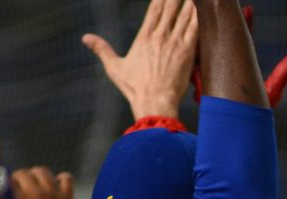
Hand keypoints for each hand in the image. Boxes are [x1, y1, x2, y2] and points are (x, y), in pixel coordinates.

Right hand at [11, 166, 80, 198]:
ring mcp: (54, 194)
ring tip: (35, 182)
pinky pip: (66, 178)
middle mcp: (37, 194)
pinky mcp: (67, 197)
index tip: (5, 189)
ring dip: (36, 174)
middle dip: (18, 177)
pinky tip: (56, 186)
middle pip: (23, 172)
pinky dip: (61, 179)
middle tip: (19, 186)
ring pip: (42, 170)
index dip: (5, 183)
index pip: (7, 180)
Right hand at [82, 0, 197, 120]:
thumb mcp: (114, 67)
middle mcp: (159, 37)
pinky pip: (194, 31)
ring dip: (189, 5)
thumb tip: (85, 38)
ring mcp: (174, 44)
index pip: (154, 10)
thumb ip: (102, 49)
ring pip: (184, 18)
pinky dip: (197, 19)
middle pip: (170, 9)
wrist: (155, 101)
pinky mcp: (186, 54)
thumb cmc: (135, 88)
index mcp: (144, 38)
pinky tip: (201, 10)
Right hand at [189, 5, 286, 108]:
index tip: (249, 9)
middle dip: (224, 24)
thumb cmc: (257, 115)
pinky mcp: (201, 88)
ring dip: (205, 36)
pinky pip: (194, 69)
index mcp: (242, 67)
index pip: (243, 40)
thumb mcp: (273, 91)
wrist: (238, 137)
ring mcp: (212, 78)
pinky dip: (194, 57)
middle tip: (225, 8)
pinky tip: (194, 47)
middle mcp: (225, 70)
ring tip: (205, 20)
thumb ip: (283, 73)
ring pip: (205, 52)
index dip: (246, 24)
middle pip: (223, 41)